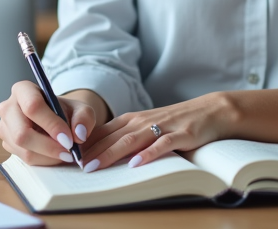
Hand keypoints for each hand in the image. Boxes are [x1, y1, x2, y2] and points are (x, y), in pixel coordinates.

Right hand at [0, 82, 104, 165]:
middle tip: (69, 152)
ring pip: (24, 149)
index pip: (32, 107)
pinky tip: (56, 155)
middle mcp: (7, 107)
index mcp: (22, 89)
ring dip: (48, 156)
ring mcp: (4, 127)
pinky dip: (44, 160)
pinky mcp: (7, 144)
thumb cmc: (66, 111)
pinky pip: (24, 158)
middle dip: (48, 146)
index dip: (51, 124)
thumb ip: (84, 118)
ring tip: (66, 153)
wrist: (57, 120)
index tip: (69, 139)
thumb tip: (79, 135)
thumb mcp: (81, 109)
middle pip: (22, 133)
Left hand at [80, 91, 238, 171]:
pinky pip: (162, 145)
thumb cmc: (176, 122)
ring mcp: (162, 127)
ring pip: (131, 140)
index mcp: (133, 120)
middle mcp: (143, 121)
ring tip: (94, 166)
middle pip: (112, 137)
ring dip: (110, 153)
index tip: (67, 157)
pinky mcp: (180, 135)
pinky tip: (136, 164)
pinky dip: (148, 154)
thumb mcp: (147, 126)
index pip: (103, 132)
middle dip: (91, 151)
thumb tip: (99, 153)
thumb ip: (126, 137)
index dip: (85, 144)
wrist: (210, 111)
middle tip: (73, 165)